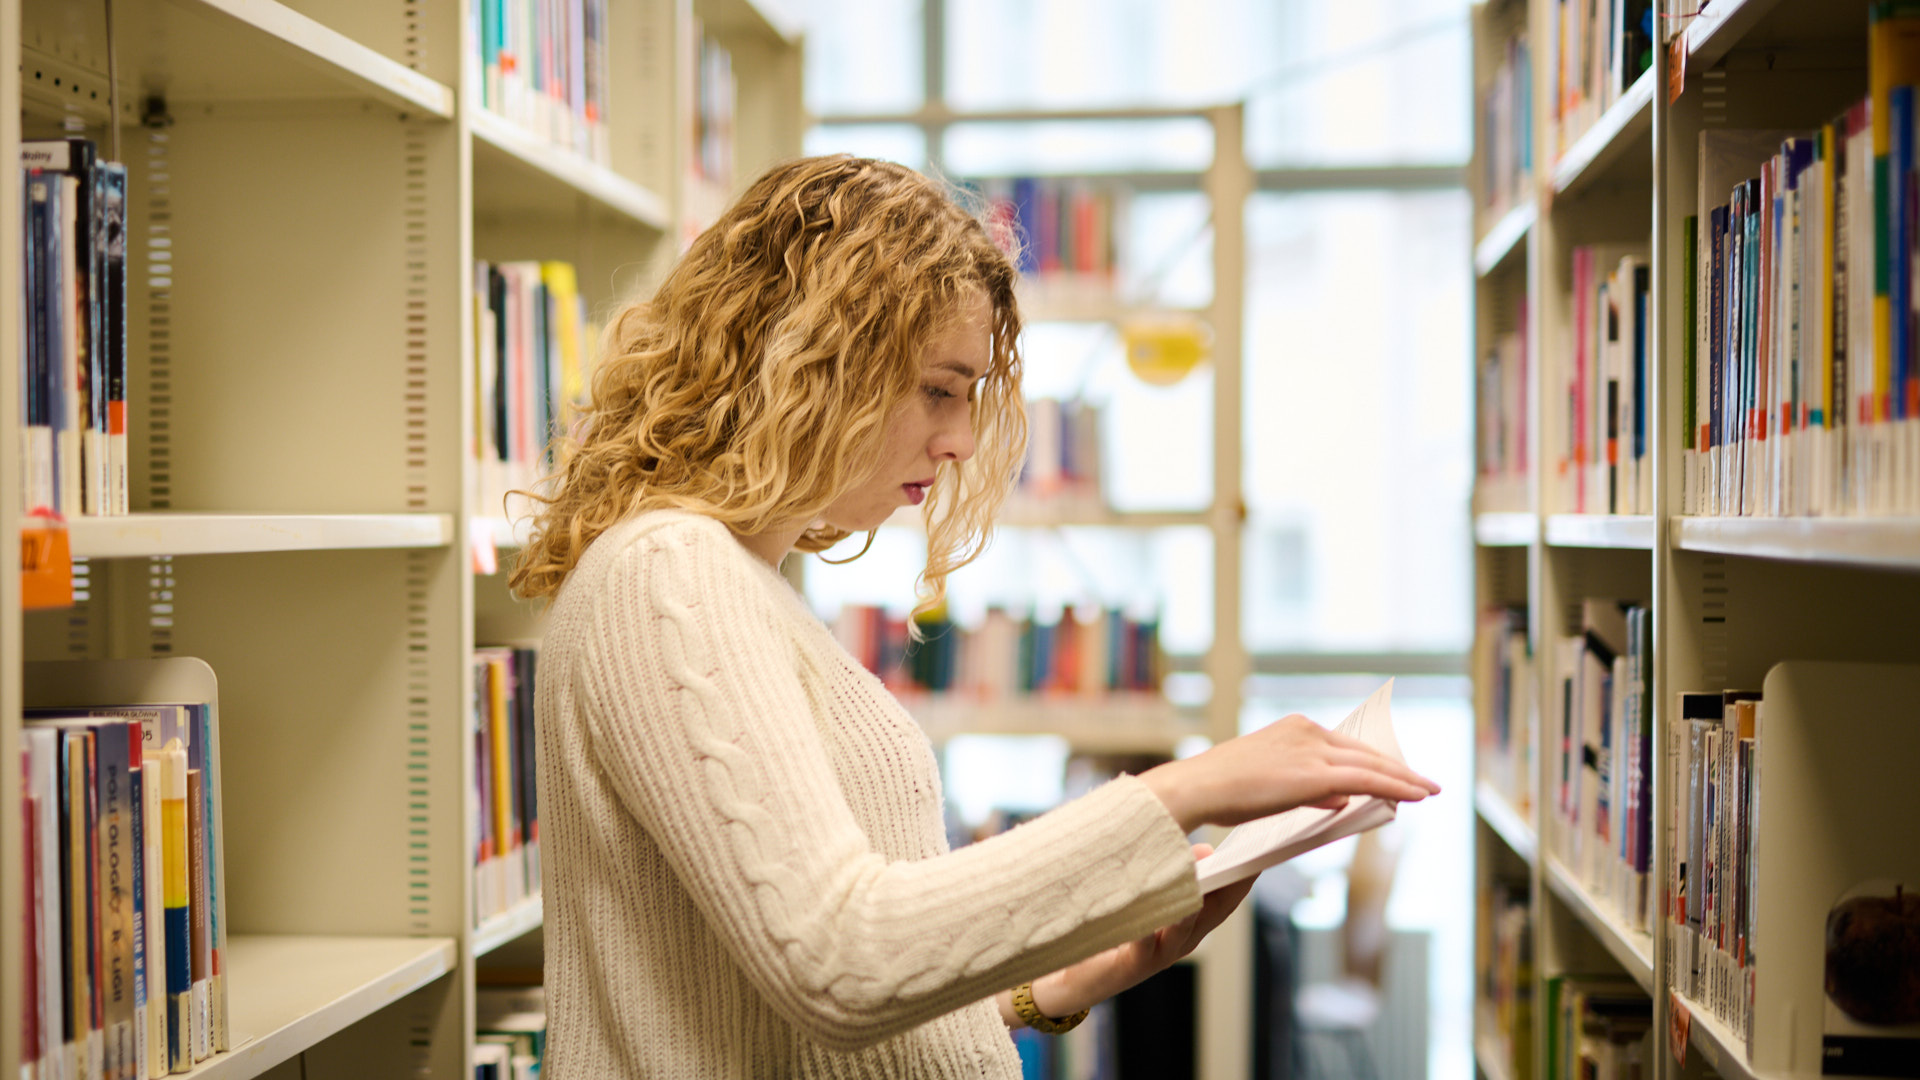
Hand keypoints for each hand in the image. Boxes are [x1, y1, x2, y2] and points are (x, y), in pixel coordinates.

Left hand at [1016, 844, 1255, 1021]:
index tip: (1259, 845)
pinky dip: (1150, 922)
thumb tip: (1202, 850)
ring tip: (1200, 869)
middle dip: (1231, 881)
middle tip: (1243, 854)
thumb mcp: (1141, 899)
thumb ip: (1168, 874)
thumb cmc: (1107, 933)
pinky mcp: (1134, 963)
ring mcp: (1160, 952)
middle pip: (1215, 907)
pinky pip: (1144, 940)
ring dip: (1193, 896)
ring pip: (1185, 921)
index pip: (1226, 894)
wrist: (1071, 978)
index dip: (1245, 872)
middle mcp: (1181, 938)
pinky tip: (1153, 906)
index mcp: (1188, 921)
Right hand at [1138, 713, 1439, 833]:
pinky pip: (1368, 780)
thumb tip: (1340, 798)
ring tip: (1428, 789)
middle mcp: (1307, 731)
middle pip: (1364, 752)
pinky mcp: (1317, 774)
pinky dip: (1397, 786)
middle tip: (1422, 781)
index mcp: (1293, 728)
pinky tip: (1417, 795)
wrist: (1198, 786)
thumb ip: (1305, 788)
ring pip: (1372, 765)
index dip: (1373, 761)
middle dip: (1397, 768)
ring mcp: (1313, 750)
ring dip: (1404, 778)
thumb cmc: (1220, 789)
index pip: (1343, 745)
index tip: (1393, 771)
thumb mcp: (1267, 783)